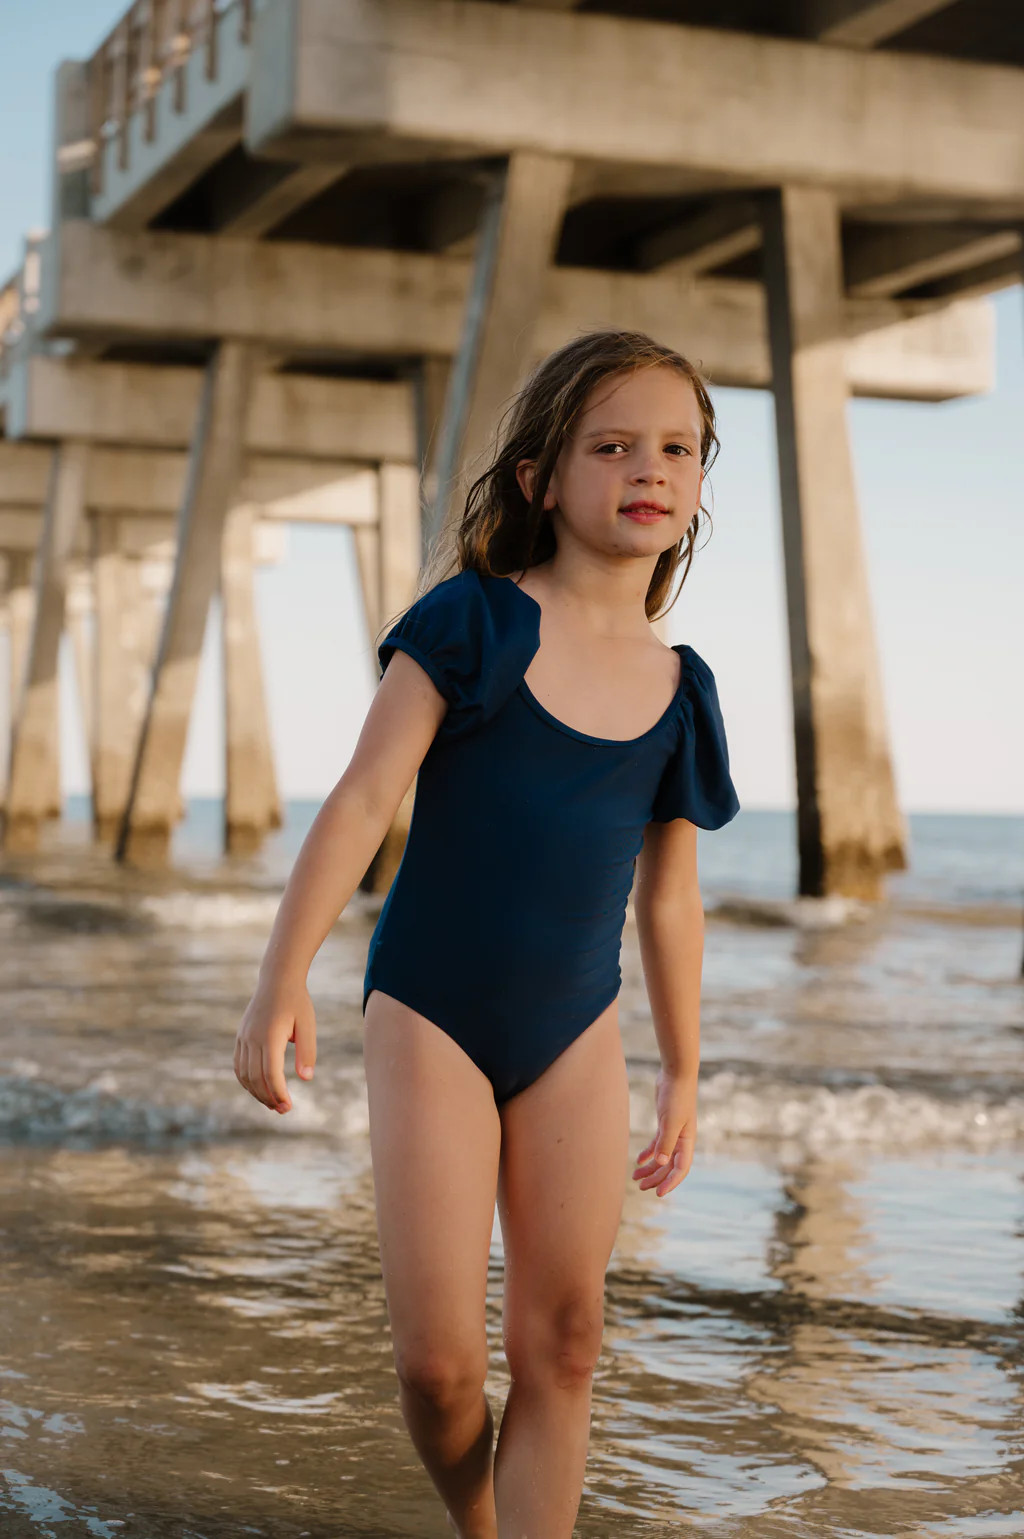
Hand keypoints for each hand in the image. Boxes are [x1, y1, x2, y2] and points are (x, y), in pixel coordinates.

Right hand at [233, 977, 316, 1114]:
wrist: (277, 979)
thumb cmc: (297, 1002)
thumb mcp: (308, 1024)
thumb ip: (307, 1051)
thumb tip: (306, 1079)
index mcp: (269, 1036)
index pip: (271, 1074)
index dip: (278, 1093)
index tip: (288, 1106)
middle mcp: (252, 1038)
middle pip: (255, 1078)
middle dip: (268, 1098)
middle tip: (283, 1110)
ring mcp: (243, 1037)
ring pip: (244, 1074)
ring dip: (256, 1092)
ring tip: (272, 1103)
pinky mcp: (240, 1036)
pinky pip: (239, 1065)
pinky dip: (246, 1080)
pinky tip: (259, 1088)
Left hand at [632, 1069, 697, 1197]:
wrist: (676, 1075)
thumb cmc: (676, 1097)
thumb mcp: (670, 1121)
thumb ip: (665, 1142)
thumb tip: (660, 1164)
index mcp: (687, 1142)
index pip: (680, 1169)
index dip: (670, 1183)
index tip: (658, 1194)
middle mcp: (682, 1140)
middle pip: (669, 1166)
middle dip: (656, 1178)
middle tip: (640, 1187)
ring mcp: (673, 1132)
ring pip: (661, 1157)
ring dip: (650, 1168)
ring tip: (635, 1177)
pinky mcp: (665, 1124)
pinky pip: (657, 1145)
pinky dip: (648, 1153)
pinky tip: (638, 1160)